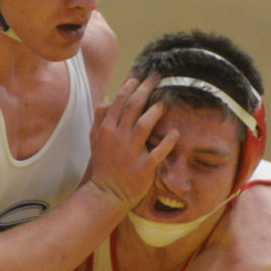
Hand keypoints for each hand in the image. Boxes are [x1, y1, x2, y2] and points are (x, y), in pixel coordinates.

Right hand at [89, 75, 177, 209]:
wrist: (106, 193)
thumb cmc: (103, 164)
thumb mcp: (95, 139)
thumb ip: (100, 118)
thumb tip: (108, 98)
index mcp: (107, 129)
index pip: (120, 102)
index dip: (131, 87)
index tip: (141, 77)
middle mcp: (118, 137)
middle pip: (133, 107)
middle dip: (146, 89)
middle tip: (158, 78)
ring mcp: (131, 152)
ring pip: (145, 124)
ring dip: (156, 110)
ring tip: (166, 99)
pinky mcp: (144, 166)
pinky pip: (158, 151)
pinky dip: (167, 142)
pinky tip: (175, 132)